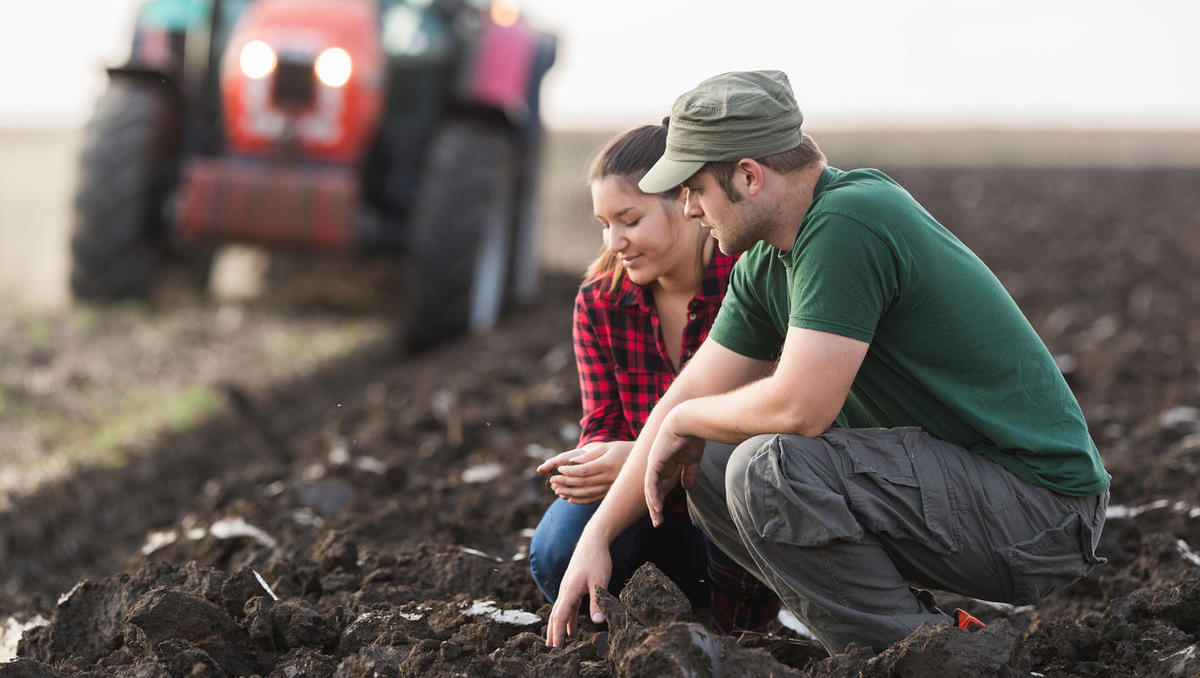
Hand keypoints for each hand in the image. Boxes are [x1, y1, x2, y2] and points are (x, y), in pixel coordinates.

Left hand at [537, 441, 634, 503]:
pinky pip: (594, 499)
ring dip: (570, 492)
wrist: (640, 463)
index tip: (559, 469)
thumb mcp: (607, 447)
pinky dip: (581, 500)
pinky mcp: (610, 494)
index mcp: (607, 465)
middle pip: (583, 483)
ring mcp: (610, 488)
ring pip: (586, 493)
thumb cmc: (621, 450)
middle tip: (552, 480)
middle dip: (566, 482)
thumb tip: (572, 461)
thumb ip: (589, 455)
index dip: (570, 471)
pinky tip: (570, 499)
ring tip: (557, 490)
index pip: (584, 470)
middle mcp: (609, 478)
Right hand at [545, 534, 611, 646]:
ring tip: (557, 644)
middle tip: (550, 650)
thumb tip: (597, 622)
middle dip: (552, 633)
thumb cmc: (597, 559)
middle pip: (555, 616)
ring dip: (558, 627)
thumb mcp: (600, 581)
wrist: (593, 540)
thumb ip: (598, 601)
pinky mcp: (574, 586)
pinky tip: (572, 630)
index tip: (555, 648)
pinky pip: (568, 607)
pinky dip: (568, 619)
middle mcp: (565, 591)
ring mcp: (569, 588)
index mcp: (569, 591)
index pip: (559, 617)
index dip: (557, 633)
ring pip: (560, 611)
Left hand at [644, 412, 704, 526]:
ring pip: (650, 489)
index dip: (661, 501)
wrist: (689, 422)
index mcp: (666, 465)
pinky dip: (653, 495)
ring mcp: (654, 464)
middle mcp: (657, 466)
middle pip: (653, 491)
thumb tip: (688, 488)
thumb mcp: (692, 460)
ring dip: (653, 506)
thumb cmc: (692, 437)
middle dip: (655, 508)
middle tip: (658, 523)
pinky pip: (651, 482)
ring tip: (657, 520)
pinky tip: (656, 507)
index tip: (664, 515)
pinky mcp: (654, 462)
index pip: (660, 487)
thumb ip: (689, 473)